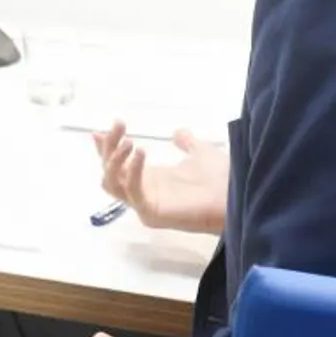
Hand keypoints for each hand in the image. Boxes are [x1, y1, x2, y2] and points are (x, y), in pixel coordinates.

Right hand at [94, 121, 228, 233]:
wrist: (237, 196)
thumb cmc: (220, 179)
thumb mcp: (200, 153)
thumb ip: (187, 143)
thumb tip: (178, 132)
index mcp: (150, 180)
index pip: (117, 165)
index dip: (106, 148)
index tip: (98, 131)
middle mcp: (142, 192)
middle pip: (109, 172)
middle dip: (108, 147)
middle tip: (118, 125)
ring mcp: (144, 203)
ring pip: (112, 183)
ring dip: (114, 160)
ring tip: (128, 141)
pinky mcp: (151, 212)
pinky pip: (133, 191)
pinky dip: (133, 170)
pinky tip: (140, 151)